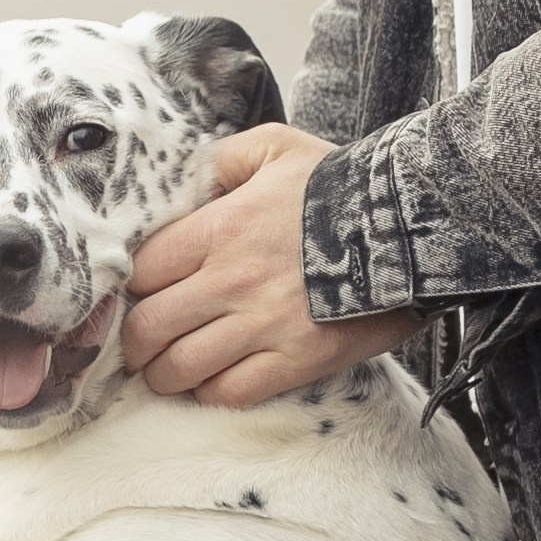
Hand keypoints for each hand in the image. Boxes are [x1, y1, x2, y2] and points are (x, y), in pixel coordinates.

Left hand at [123, 125, 418, 405]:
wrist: (410, 224)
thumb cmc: (338, 183)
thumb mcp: (273, 147)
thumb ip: (218, 159)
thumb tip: (181, 178)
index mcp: (219, 229)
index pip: (140, 272)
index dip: (130, 287)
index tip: (137, 292)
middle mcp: (232, 280)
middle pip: (147, 329)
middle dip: (135, 340)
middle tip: (141, 340)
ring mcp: (263, 325)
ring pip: (179, 369)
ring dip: (165, 372)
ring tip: (168, 365)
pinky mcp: (295, 360)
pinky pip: (229, 393)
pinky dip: (211, 391)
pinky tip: (214, 377)